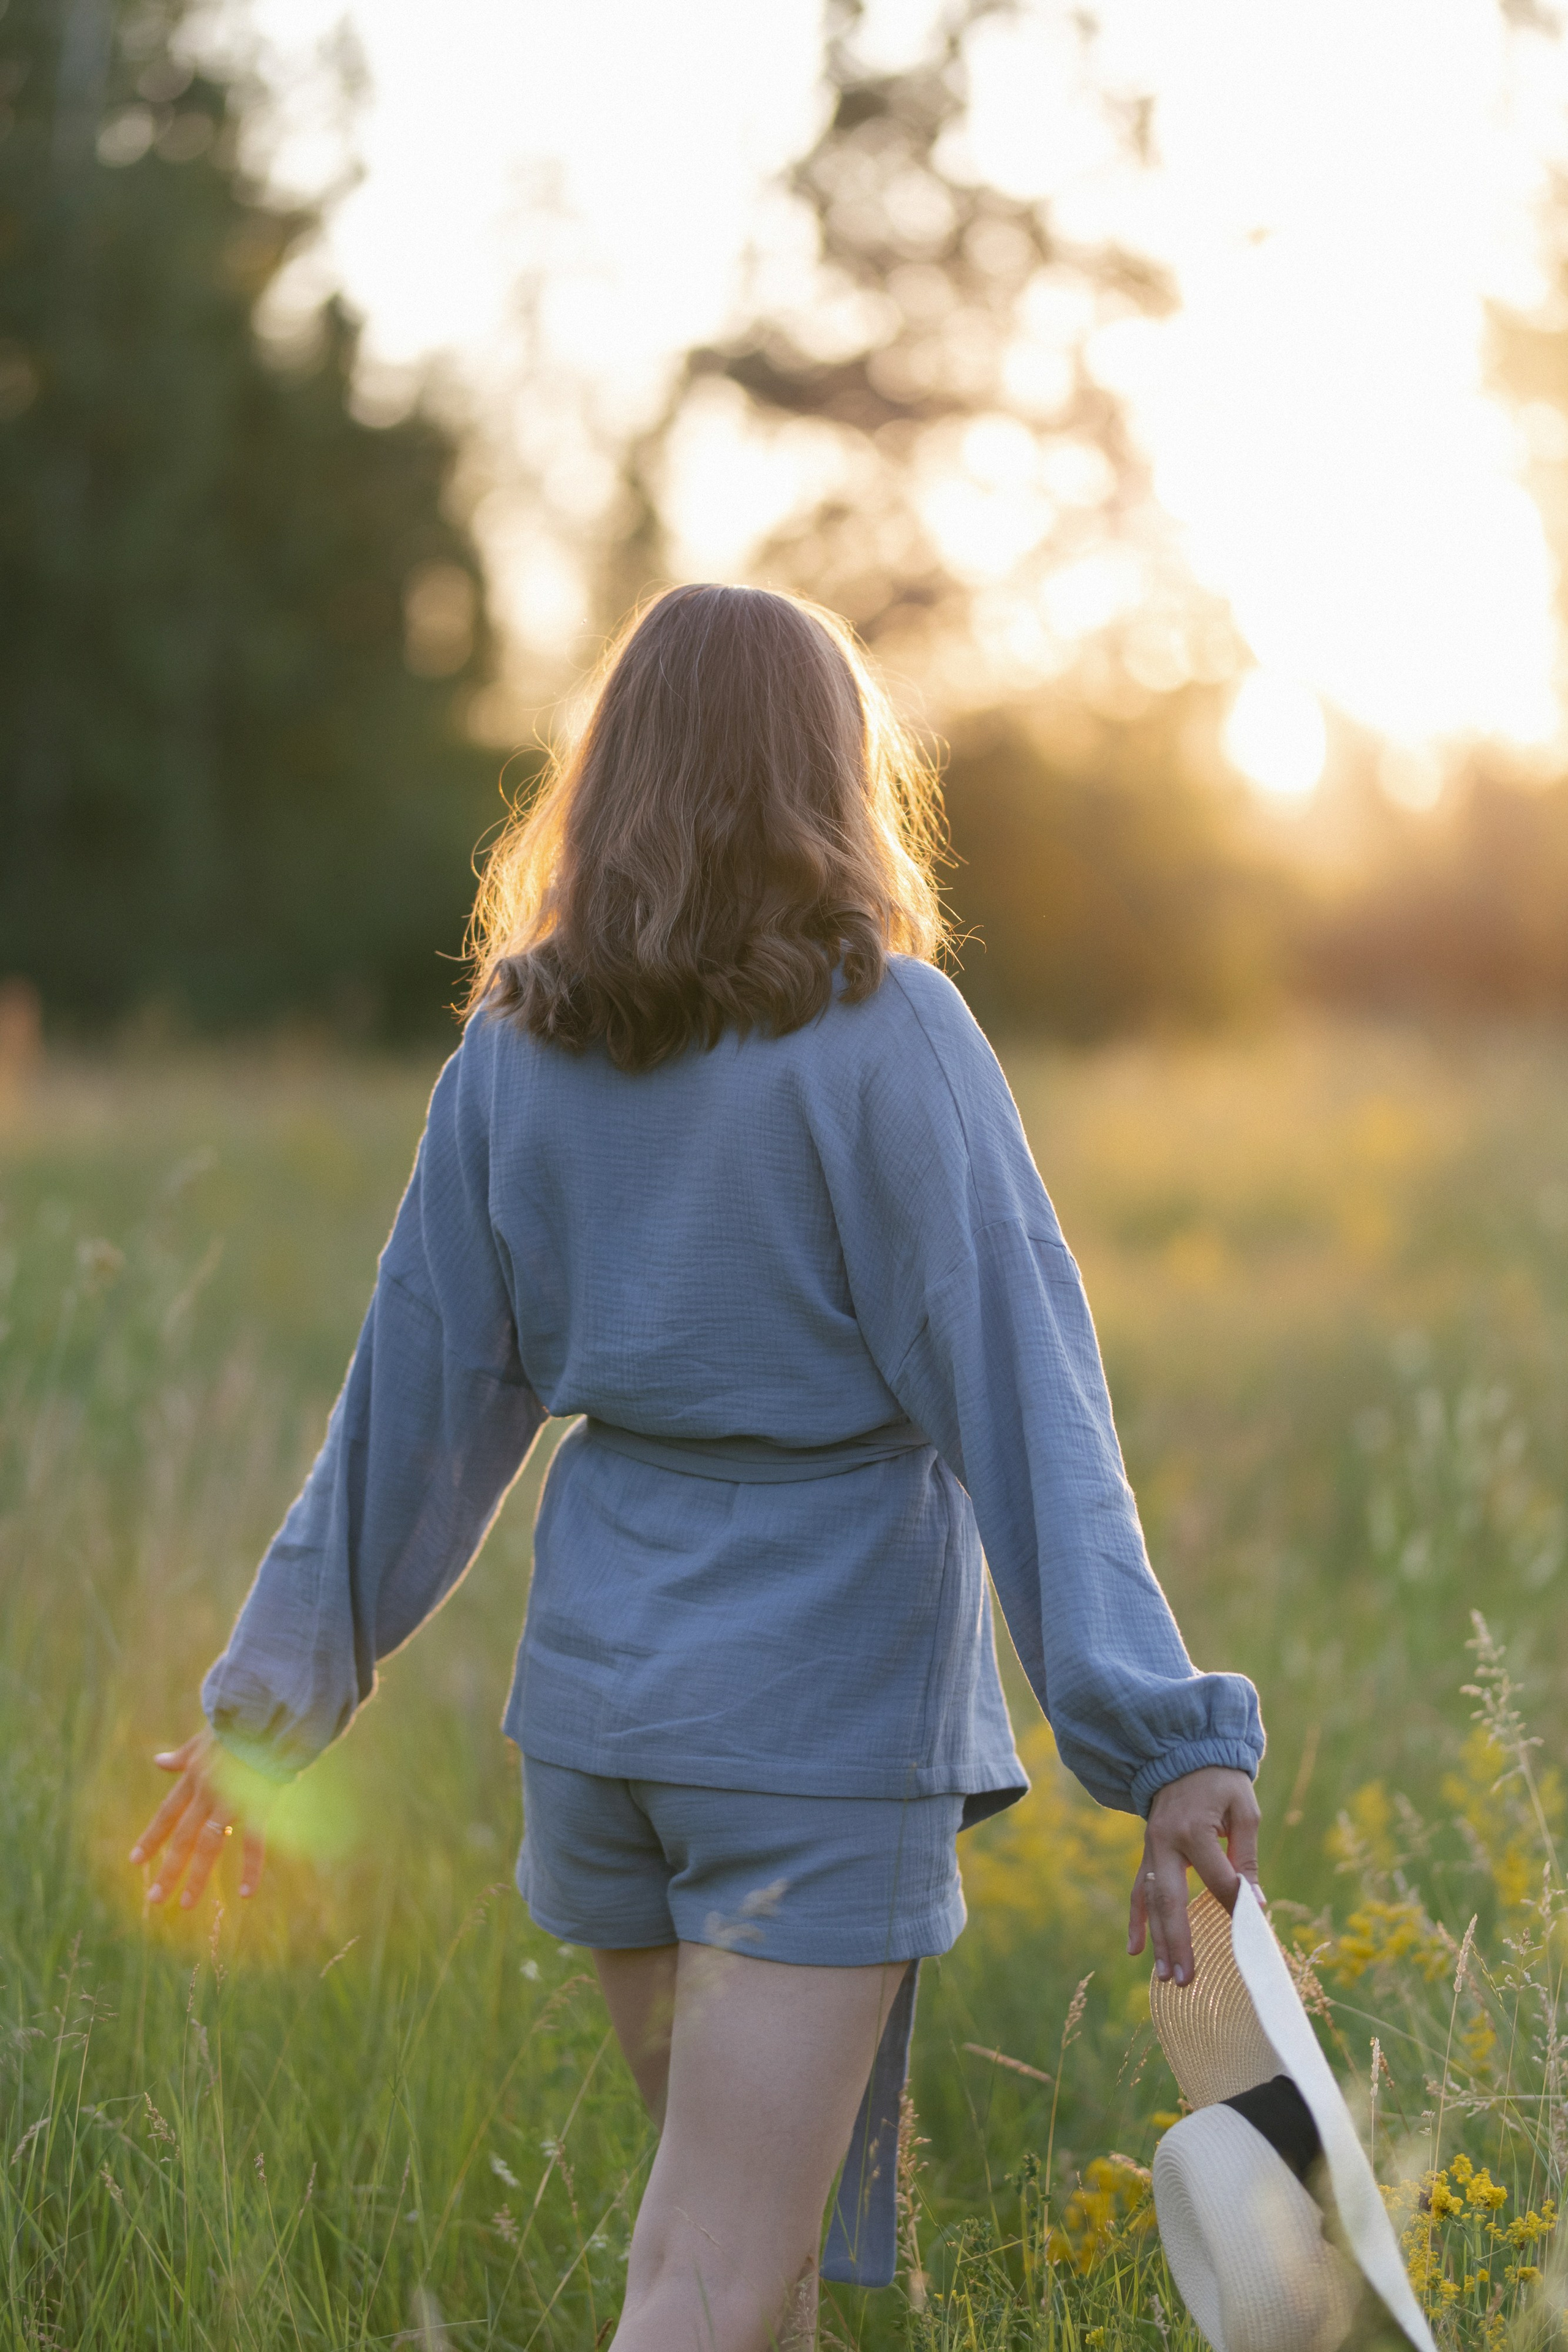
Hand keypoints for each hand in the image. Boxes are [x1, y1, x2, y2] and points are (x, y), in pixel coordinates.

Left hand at [129, 1730, 268, 1910]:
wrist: (269, 1711)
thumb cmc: (239, 1722)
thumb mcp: (203, 1738)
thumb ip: (182, 1756)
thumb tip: (158, 1761)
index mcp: (194, 1777)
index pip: (167, 1814)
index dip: (151, 1838)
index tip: (135, 1862)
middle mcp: (207, 1792)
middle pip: (183, 1837)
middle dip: (168, 1868)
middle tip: (155, 1898)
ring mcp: (231, 1799)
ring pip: (209, 1845)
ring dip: (197, 1876)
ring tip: (187, 1904)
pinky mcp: (258, 1802)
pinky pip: (253, 1842)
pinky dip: (251, 1868)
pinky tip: (246, 1893)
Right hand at [1126, 1766, 1260, 1985]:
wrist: (1183, 1753)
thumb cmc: (1220, 1780)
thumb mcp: (1244, 1810)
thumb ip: (1245, 1856)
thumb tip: (1253, 1903)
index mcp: (1193, 1829)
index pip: (1217, 1880)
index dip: (1237, 1905)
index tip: (1254, 1931)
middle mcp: (1165, 1842)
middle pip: (1172, 1901)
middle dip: (1179, 1942)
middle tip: (1186, 1979)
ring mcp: (1151, 1849)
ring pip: (1152, 1902)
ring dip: (1158, 1940)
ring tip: (1165, 1976)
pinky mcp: (1148, 1853)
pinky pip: (1138, 1891)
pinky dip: (1137, 1920)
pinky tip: (1135, 1950)